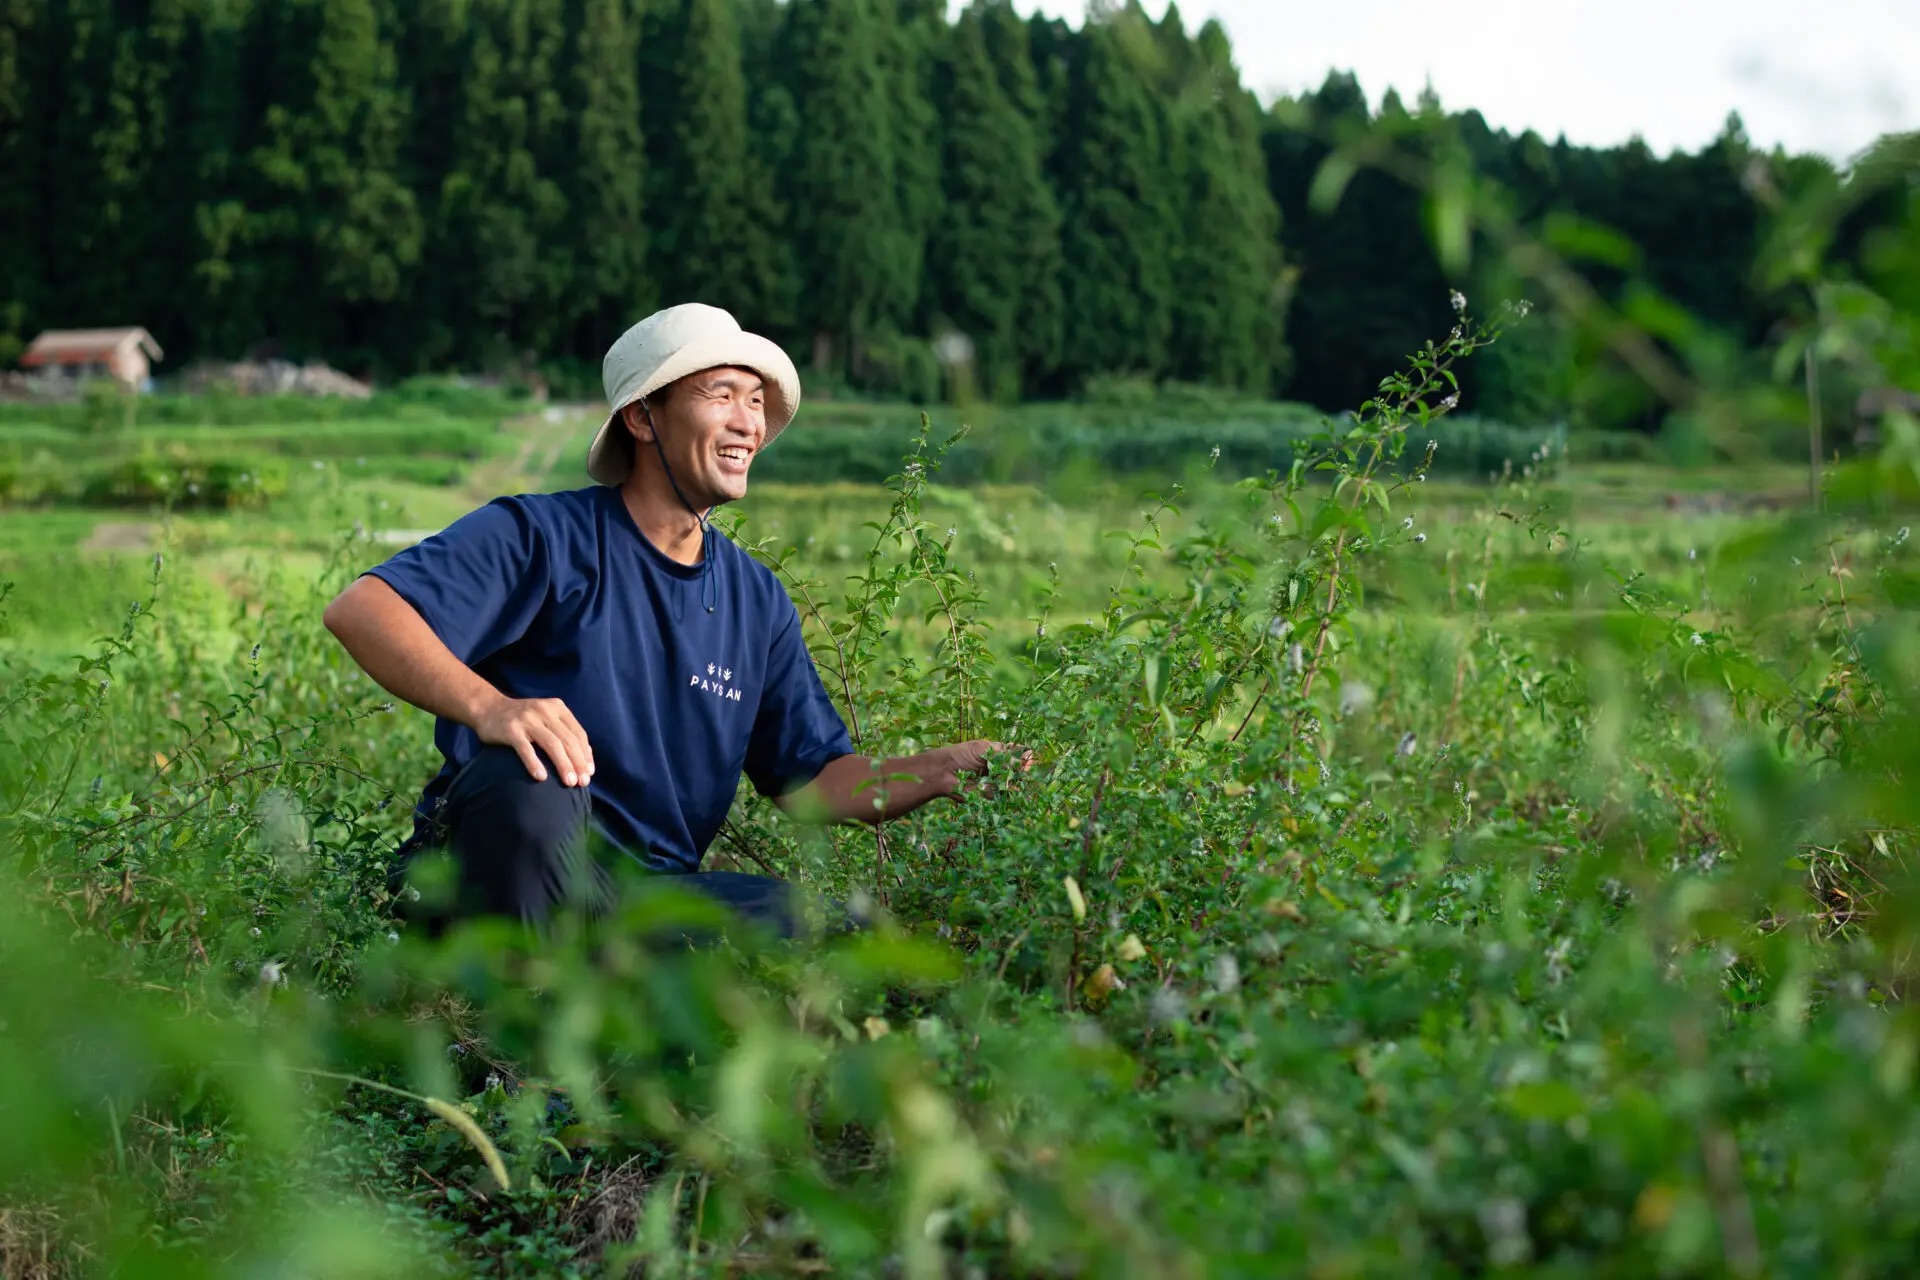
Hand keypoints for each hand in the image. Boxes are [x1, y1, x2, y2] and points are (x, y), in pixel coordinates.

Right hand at [472, 695, 594, 786]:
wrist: (488, 708)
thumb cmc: (523, 718)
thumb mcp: (546, 717)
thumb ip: (564, 732)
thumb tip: (586, 756)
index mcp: (557, 708)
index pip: (578, 733)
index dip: (586, 754)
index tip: (589, 773)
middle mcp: (544, 711)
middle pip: (567, 740)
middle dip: (578, 762)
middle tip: (582, 782)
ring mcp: (527, 719)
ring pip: (552, 744)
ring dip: (563, 765)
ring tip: (569, 782)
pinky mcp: (510, 730)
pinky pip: (526, 749)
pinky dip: (534, 763)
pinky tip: (541, 778)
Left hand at [938, 739, 1032, 795]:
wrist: (943, 773)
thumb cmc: (961, 756)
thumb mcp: (982, 749)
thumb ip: (1003, 755)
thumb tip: (1022, 762)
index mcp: (999, 752)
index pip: (1020, 752)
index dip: (1026, 755)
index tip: (1029, 758)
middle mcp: (1000, 766)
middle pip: (1020, 768)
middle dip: (1024, 769)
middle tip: (1024, 770)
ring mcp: (997, 781)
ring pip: (1015, 782)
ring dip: (1016, 781)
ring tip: (1012, 779)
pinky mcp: (991, 794)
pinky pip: (1005, 795)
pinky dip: (1008, 792)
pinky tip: (1005, 788)